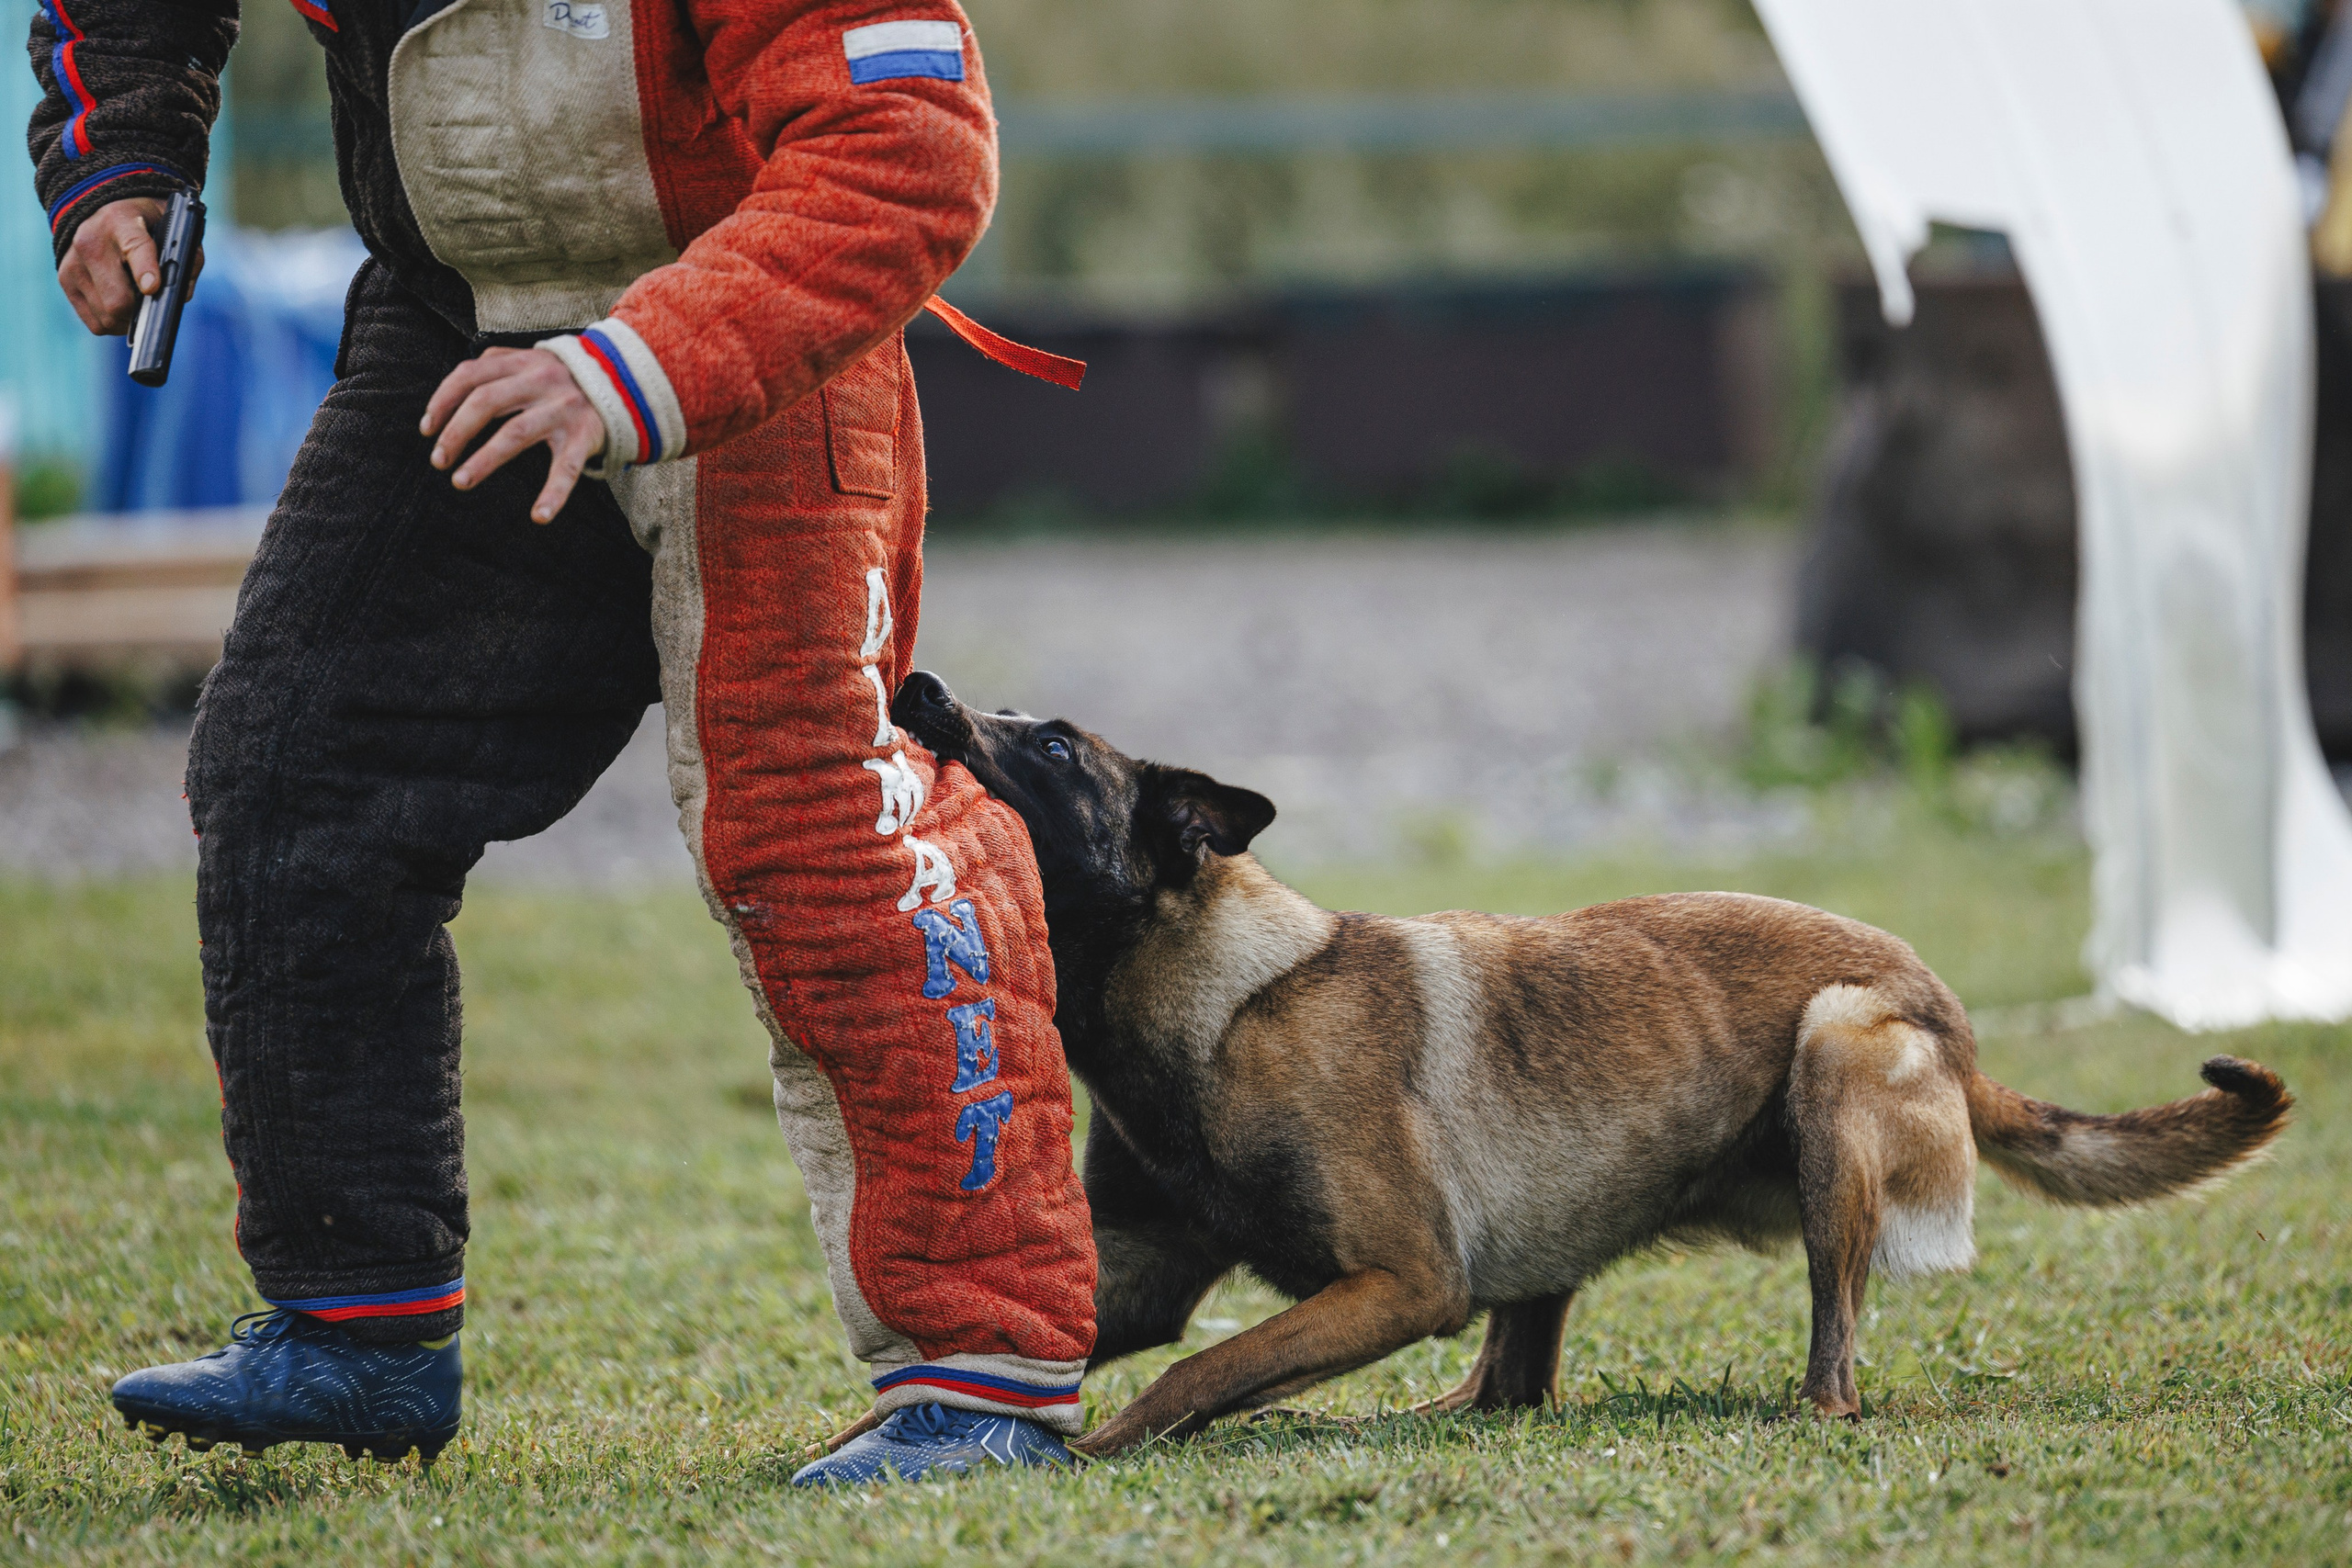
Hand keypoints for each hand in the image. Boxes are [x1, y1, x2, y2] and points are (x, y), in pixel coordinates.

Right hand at [58, 197, 204, 334]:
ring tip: (138, 304)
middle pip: (118, 299)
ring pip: (106, 316)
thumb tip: (179, 296)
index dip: (145, 270)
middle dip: (141, 311)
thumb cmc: (145, 223)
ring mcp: (73, 263)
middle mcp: (91, 241)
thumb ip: (186, 259)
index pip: (135, 247)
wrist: (99, 209)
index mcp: (121, 222)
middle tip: (153, 306)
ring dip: (128, 320)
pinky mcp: (65, 281)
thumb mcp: (172, 227)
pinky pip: (95, 322)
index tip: (152, 287)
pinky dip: (113, 323)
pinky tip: (122, 309)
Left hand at [420, 346, 606, 522]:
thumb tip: (455, 386)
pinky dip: (553, 494)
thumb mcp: (534, 359)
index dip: (442, 401)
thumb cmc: (568, 377)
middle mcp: (539, 381)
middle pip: (485, 402)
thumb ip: (499, 364)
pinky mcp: (584, 435)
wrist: (627, 381)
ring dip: (483, 459)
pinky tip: (540, 517)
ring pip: (515, 433)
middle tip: (438, 460)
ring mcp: (562, 409)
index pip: (469, 375)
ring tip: (460, 481)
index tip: (426, 429)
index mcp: (522, 362)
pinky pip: (565, 468)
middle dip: (455, 432)